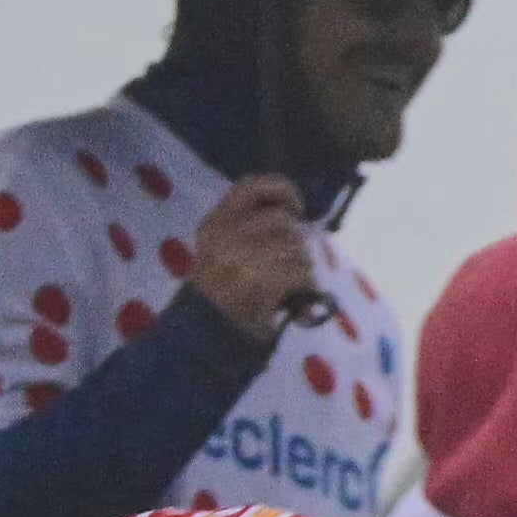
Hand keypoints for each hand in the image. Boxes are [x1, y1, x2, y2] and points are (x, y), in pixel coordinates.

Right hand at [176, 177, 319, 336]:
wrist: (208, 332)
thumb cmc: (224, 290)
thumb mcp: (224, 249)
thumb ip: (252, 227)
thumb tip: (299, 215)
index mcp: (214, 222)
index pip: (250, 185)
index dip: (282, 189)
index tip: (298, 207)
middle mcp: (222, 235)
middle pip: (283, 220)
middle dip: (298, 241)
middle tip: (295, 260)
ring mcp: (238, 258)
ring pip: (297, 247)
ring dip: (305, 266)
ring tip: (293, 282)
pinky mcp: (258, 282)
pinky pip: (300, 271)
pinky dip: (307, 285)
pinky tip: (297, 297)